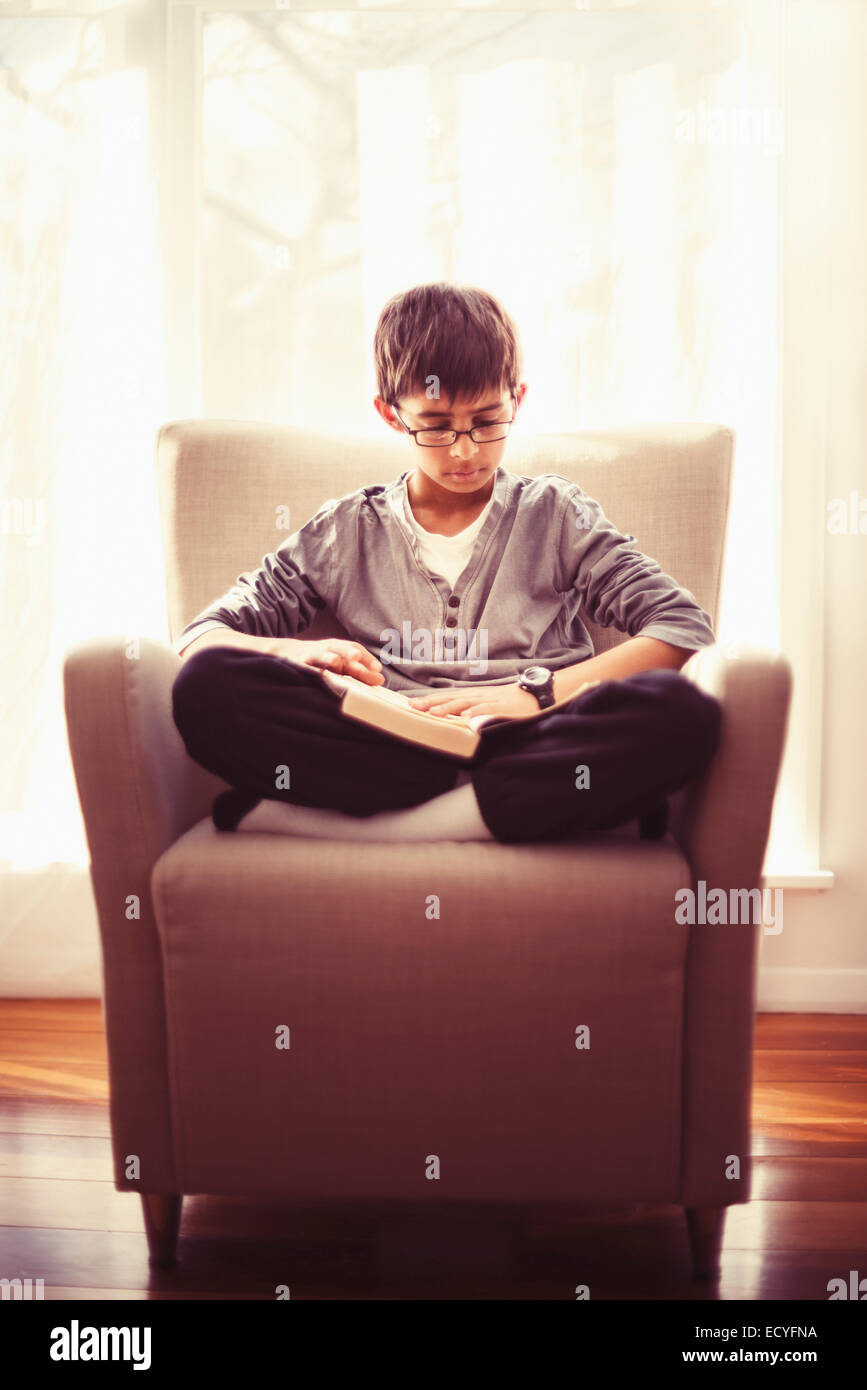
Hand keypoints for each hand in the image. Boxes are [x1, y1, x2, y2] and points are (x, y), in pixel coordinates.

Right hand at [267, 637, 384, 685]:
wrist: (287, 655)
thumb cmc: (321, 663)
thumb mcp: (341, 666)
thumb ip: (360, 673)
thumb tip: (380, 679)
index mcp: (339, 651)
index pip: (355, 650)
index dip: (366, 658)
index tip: (377, 669)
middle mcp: (325, 650)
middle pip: (339, 648)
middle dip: (348, 652)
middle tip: (357, 658)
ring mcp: (309, 657)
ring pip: (320, 655)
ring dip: (327, 657)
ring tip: (335, 661)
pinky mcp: (295, 665)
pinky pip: (302, 668)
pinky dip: (307, 670)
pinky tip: (312, 675)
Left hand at [407, 681, 541, 719]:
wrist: (536, 694)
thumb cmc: (512, 702)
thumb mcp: (489, 704)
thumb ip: (473, 709)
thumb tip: (456, 717)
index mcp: (475, 695)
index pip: (448, 697)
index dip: (430, 700)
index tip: (412, 704)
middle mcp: (479, 695)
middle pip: (451, 698)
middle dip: (432, 702)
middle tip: (413, 706)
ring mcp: (491, 700)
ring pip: (466, 702)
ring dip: (449, 707)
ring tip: (433, 712)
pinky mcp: (503, 706)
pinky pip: (488, 709)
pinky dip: (476, 711)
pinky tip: (466, 716)